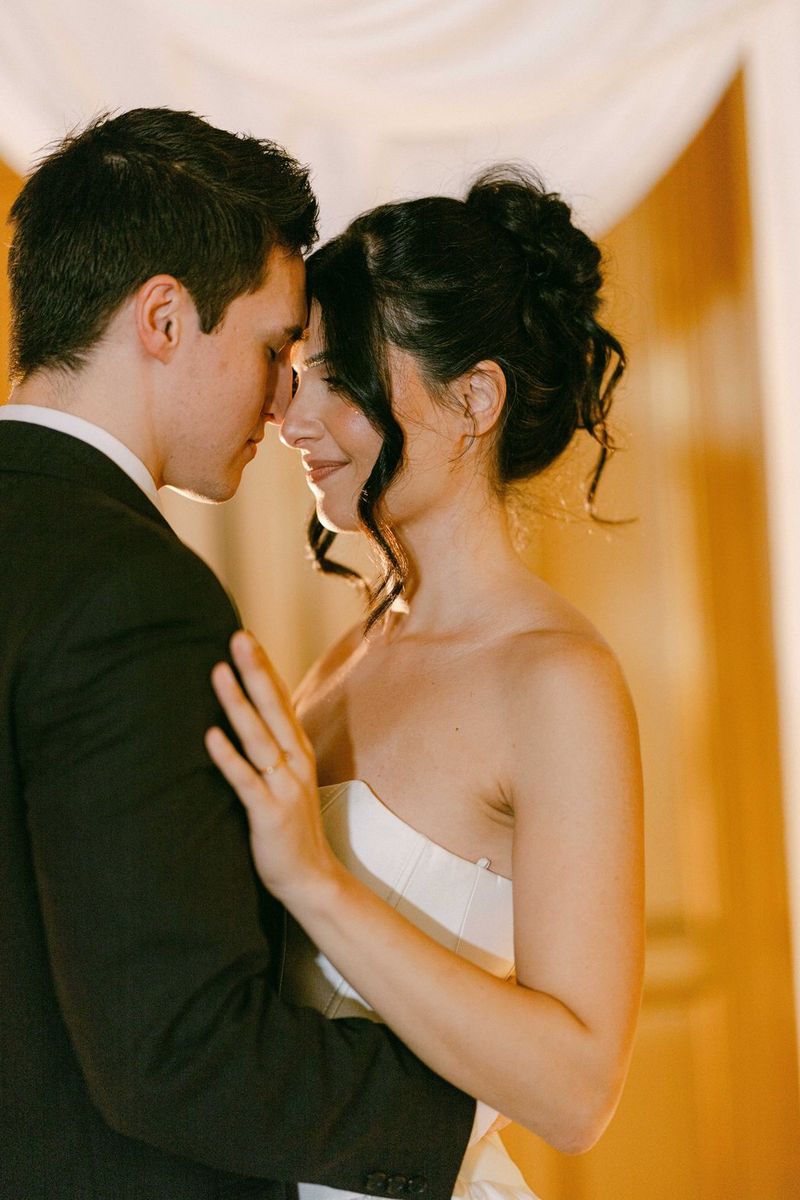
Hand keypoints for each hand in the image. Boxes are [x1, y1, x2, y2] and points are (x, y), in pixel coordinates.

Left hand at [205, 631, 340, 903]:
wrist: (311, 879)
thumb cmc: (291, 829)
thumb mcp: (285, 782)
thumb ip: (270, 752)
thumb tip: (245, 721)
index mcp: (297, 752)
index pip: (281, 701)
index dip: (264, 668)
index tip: (247, 637)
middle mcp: (294, 763)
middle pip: (274, 708)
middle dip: (255, 670)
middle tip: (239, 637)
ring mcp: (284, 787)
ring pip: (258, 737)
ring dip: (238, 703)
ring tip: (218, 672)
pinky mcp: (269, 812)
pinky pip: (246, 780)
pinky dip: (228, 756)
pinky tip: (211, 735)